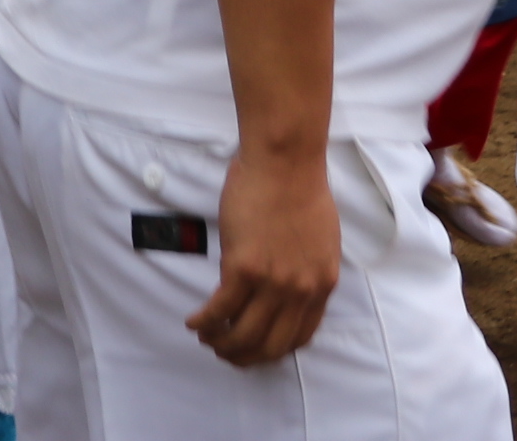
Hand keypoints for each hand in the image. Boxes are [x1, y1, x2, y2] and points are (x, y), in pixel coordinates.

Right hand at [187, 139, 339, 364]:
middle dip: (245, 356)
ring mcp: (273, 282)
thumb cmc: (301, 187)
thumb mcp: (320, 240)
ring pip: (242, 335)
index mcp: (323, 283)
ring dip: (221, 343)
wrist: (286, 161)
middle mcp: (301, 290)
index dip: (275, 350)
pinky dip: (203, 322)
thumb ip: (305, 269)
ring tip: (208, 338)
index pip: (301, 337)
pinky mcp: (243, 268)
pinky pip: (218, 310)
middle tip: (227, 352)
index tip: (258, 349)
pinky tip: (193, 321)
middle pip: (270, 345)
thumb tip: (284, 287)